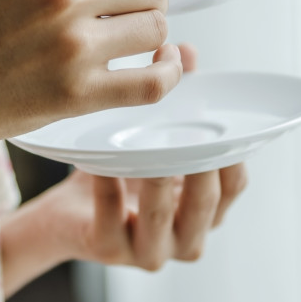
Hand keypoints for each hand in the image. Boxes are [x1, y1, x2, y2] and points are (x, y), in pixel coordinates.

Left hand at [0, 45, 249, 294]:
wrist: (66, 215)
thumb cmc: (120, 174)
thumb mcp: (153, 138)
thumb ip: (176, 98)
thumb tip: (185, 51)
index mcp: (205, 211)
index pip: (234, 186)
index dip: (233, 157)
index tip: (222, 121)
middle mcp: (186, 237)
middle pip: (205, 203)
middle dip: (198, 166)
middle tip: (187, 131)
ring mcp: (149, 250)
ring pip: (160, 215)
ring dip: (153, 178)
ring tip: (143, 146)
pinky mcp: (108, 250)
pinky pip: (110, 219)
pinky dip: (107, 190)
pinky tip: (100, 166)